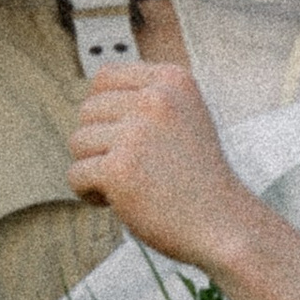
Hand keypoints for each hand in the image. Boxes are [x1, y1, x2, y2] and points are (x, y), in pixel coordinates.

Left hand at [68, 59, 244, 265]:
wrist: (222, 222)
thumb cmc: (198, 176)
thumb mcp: (186, 116)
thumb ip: (147, 100)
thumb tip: (94, 98)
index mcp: (173, 81)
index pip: (106, 76)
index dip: (103, 109)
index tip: (120, 135)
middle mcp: (156, 99)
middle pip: (88, 110)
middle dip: (98, 141)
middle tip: (127, 166)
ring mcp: (137, 133)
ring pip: (78, 141)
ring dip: (93, 167)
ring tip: (125, 182)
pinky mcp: (120, 169)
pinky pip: (76, 174)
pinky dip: (89, 192)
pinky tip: (116, 200)